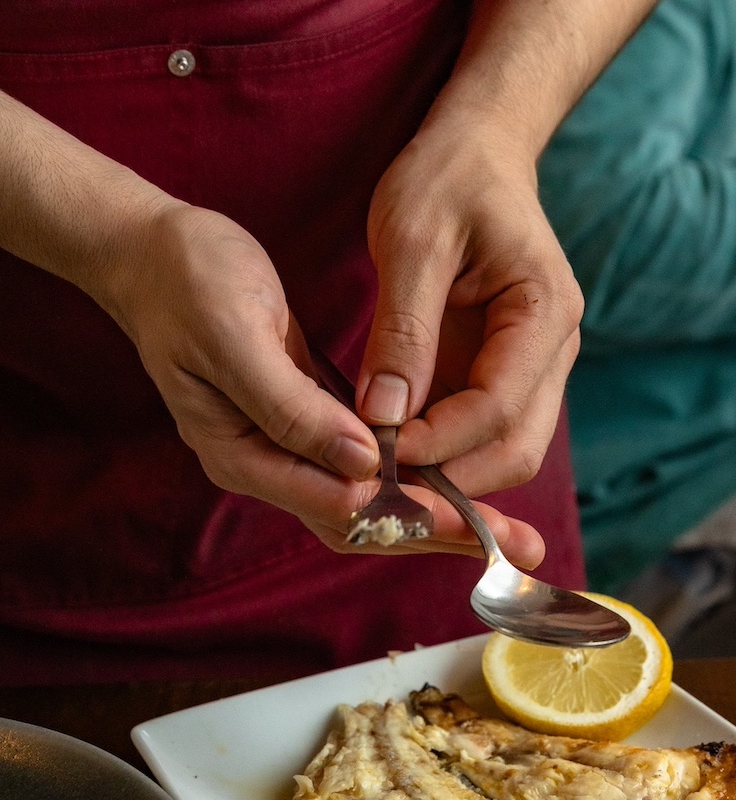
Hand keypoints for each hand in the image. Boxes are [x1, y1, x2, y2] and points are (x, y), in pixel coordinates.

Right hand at [100, 201, 545, 562]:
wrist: (153, 251)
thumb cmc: (189, 283)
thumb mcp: (237, 337)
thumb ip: (296, 410)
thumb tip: (363, 467)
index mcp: (242, 455)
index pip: (338, 508)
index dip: (408, 514)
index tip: (467, 515)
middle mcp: (268, 467)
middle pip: (367, 525)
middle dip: (444, 536)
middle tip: (519, 548)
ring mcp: (287, 451)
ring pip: (374, 505)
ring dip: (441, 518)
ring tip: (510, 533)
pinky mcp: (309, 425)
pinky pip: (371, 471)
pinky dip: (419, 480)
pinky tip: (466, 482)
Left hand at [358, 106, 582, 502]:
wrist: (478, 149)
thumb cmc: (446, 178)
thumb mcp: (412, 240)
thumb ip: (402, 330)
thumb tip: (382, 417)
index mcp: (544, 312)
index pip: (499, 407)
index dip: (439, 442)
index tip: (376, 453)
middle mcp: (554, 349)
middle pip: (516, 448)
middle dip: (452, 477)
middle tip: (378, 484)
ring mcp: (534, 366)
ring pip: (503, 451)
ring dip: (447, 471)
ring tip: (380, 473)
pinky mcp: (504, 371)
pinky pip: (479, 431)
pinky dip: (441, 450)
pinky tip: (390, 450)